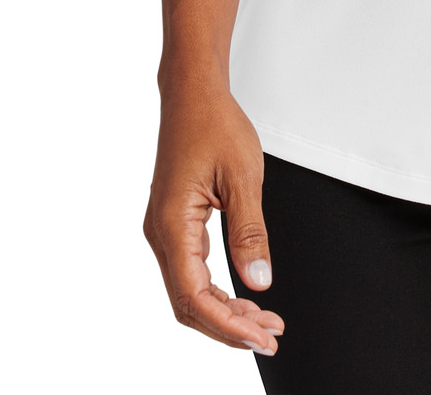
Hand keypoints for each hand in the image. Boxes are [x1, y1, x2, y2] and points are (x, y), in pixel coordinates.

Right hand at [143, 82, 284, 355]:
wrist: (192, 93)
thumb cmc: (214, 124)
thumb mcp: (244, 176)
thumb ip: (250, 232)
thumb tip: (260, 282)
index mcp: (172, 224)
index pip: (194, 295)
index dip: (227, 324)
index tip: (260, 336)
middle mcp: (160, 232)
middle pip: (188, 303)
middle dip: (229, 325)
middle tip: (270, 333)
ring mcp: (163, 229)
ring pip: (188, 290)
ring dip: (224, 310)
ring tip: (264, 319)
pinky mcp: (173, 223)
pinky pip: (190, 270)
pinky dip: (216, 289)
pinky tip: (243, 294)